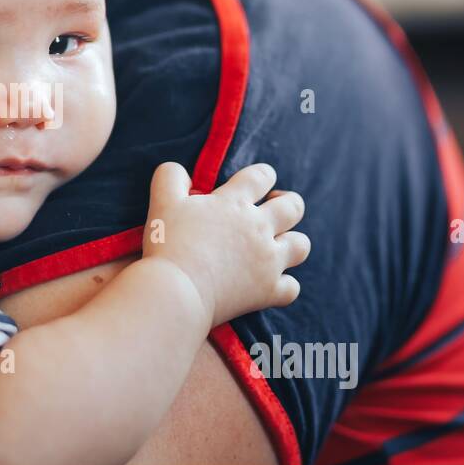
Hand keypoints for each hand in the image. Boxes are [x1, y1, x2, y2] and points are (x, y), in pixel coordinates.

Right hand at [141, 161, 307, 327]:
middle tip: (273, 209)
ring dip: (293, 242)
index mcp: (234, 202)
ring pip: (301, 245)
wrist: (176, 291)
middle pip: (293, 207)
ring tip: (278, 245)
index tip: (257, 182)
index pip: (262, 176)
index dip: (263, 175)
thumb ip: (171, 176)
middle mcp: (258, 228)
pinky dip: (285, 285)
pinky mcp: (267, 291)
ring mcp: (268, 261)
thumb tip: (182, 173)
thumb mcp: (162, 201)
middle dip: (288, 203)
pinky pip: (291, 287)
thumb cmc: (167, 244)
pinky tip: (272, 284)